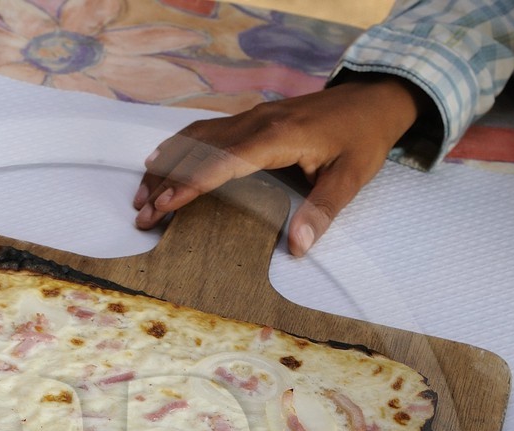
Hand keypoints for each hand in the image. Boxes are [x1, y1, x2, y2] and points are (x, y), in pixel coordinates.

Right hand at [132, 76, 422, 255]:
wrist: (372, 99)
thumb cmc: (362, 138)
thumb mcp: (351, 178)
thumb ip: (322, 211)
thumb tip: (298, 248)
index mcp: (277, 137)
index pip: (222, 162)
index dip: (191, 184)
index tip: (166, 206)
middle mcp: (256, 122)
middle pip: (199, 151)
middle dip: (166, 183)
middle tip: (142, 216)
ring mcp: (251, 117)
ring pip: (195, 139)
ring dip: (165, 166)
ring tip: (141, 196)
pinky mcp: (250, 118)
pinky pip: (205, 130)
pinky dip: (178, 147)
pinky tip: (161, 161)